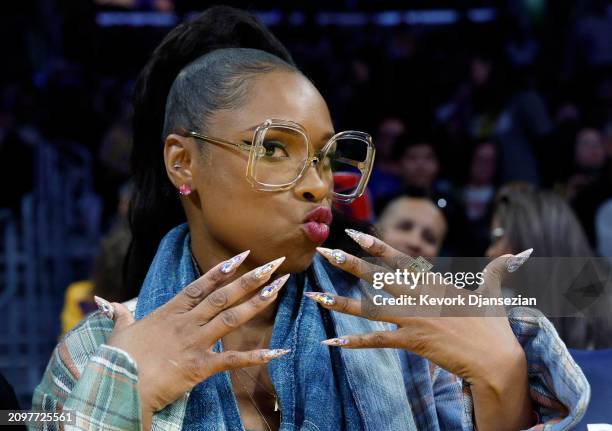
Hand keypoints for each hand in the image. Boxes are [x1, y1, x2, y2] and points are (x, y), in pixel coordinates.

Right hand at [98, 252, 289, 428]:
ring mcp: (195, 342)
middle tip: (272, 265)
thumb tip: (107, 303)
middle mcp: (186, 323)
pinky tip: (277, 352)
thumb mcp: (119, 332)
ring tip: (277, 289)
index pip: (200, 286)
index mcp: (169, 312)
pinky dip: (255, 356)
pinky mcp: (200, 366)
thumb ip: (121, 315)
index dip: (221, 271)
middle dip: (249, 280)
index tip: (242, 256)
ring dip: (256, 303)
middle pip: (222, 296)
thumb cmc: (116, 360)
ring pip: (231, 318)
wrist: (118, 386)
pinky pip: (232, 360)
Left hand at [309, 230, 533, 430]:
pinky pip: (377, 341)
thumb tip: (523, 251)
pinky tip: (331, 342)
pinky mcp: (412, 341)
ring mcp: (414, 319)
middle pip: (378, 277)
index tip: (354, 235)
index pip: (400, 260)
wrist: (498, 361)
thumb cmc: (495, 326)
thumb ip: (498, 270)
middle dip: (349, 264)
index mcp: (434, 282)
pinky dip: (354, 342)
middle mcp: (419, 297)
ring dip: (340, 303)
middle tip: (323, 253)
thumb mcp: (493, 293)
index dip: (376, 246)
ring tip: (315, 297)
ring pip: (370, 308)